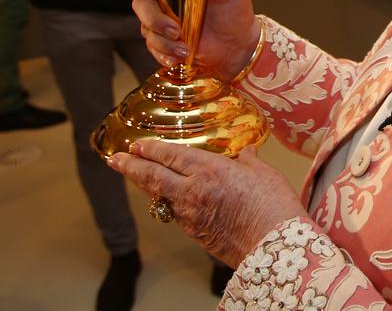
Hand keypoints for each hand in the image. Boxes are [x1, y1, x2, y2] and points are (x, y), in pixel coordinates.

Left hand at [109, 140, 306, 267]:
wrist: (275, 247)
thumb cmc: (274, 207)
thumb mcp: (264, 173)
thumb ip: (248, 160)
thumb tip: (246, 153)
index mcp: (209, 170)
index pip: (169, 156)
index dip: (150, 149)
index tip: (135, 144)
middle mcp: (193, 192)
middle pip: (152, 177)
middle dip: (130, 167)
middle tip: (116, 159)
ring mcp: (190, 216)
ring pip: (159, 197)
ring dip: (146, 185)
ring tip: (137, 176)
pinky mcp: (195, 234)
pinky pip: (175, 213)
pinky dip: (168, 203)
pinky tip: (171, 199)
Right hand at [133, 0, 260, 80]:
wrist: (238, 44)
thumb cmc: (236, 12)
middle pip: (142, 2)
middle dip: (154, 18)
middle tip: (175, 31)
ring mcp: (162, 20)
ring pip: (146, 27)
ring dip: (163, 41)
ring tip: (185, 49)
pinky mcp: (163, 40)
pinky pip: (152, 47)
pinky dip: (163, 53)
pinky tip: (177, 58)